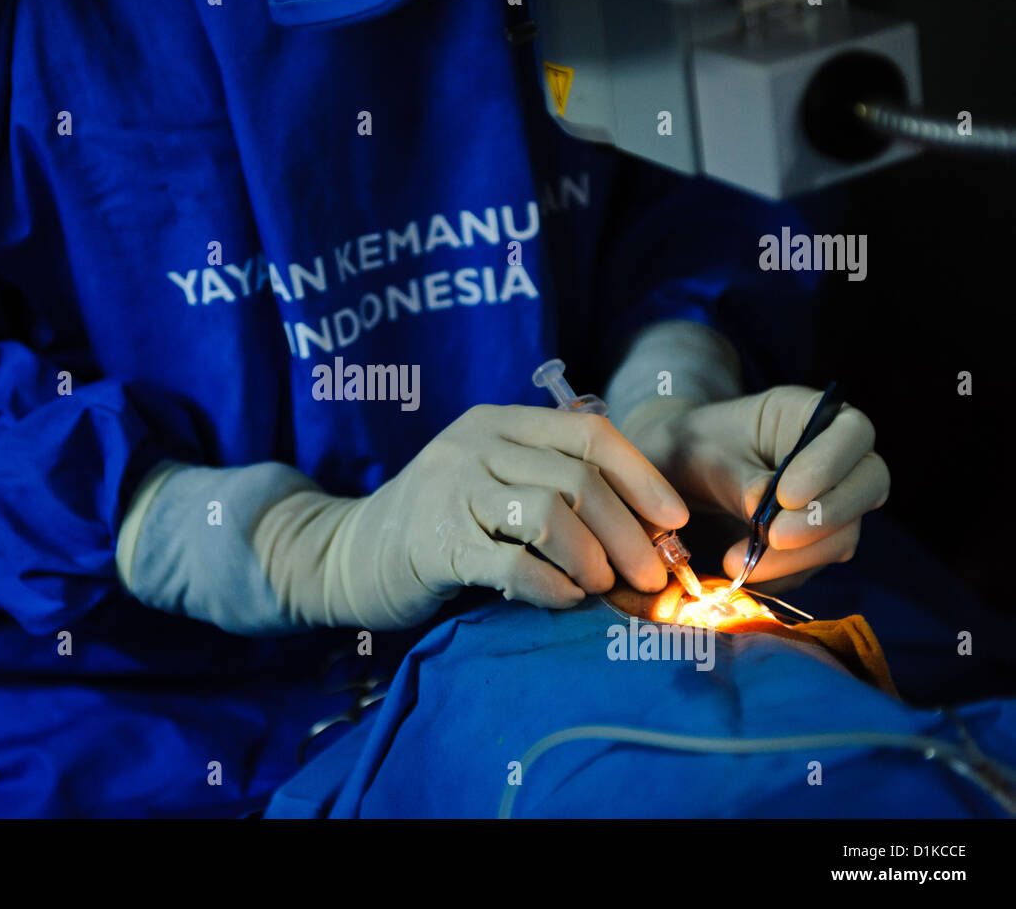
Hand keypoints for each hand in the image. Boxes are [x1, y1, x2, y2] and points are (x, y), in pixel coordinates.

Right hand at [259, 403, 689, 628]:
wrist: (350, 553)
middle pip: (577, 480)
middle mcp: (476, 446)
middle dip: (628, 533)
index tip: (674, 521)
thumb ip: (550, 485)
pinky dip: (550, 585)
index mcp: (499, 422)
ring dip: (593, 559)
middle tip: (651, 575)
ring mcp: (451, 491)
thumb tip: (645, 530)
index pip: (588, 434)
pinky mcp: (434, 543)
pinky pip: (511, 563)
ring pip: (550, 515)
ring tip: (605, 587)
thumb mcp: (492, 481)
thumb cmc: (441, 524)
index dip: (641, 477)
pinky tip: (565, 600)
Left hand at [620, 387, 889, 591]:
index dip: (830, 465)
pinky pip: (816, 562)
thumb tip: (766, 510)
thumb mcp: (704, 453)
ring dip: (799, 555)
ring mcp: (833, 499)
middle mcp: (834, 455)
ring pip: (846, 532)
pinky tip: (744, 572)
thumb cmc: (692, 448)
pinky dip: (783, 572)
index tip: (787, 495)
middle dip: (824, 517)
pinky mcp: (818, 538)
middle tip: (775, 537)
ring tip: (738, 561)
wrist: (678, 473)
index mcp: (808, 413)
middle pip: (869, 484)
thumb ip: (739, 479)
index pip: (852, 432)